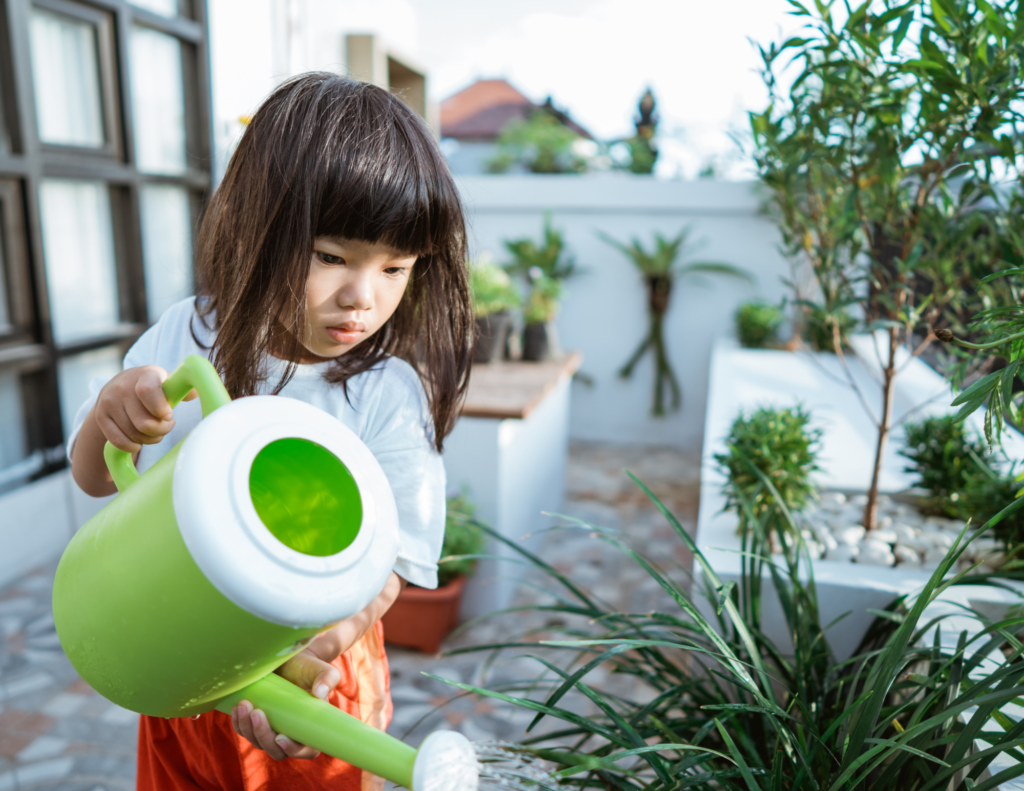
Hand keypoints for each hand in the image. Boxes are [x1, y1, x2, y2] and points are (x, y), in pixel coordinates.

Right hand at [93, 366, 196, 452]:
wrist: (119, 385)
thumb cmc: (153, 386)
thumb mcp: (167, 381)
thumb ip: (181, 388)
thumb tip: (196, 393)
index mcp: (145, 374)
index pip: (147, 391)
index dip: (160, 408)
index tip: (169, 416)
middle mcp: (122, 386)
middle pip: (143, 422)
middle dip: (161, 430)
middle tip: (167, 425)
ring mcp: (108, 402)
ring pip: (133, 434)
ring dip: (149, 439)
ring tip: (155, 431)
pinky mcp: (101, 417)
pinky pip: (118, 441)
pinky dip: (132, 446)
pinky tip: (140, 441)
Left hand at [230, 635, 342, 759]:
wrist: (289, 659)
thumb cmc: (307, 667)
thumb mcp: (320, 669)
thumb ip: (328, 678)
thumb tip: (320, 693)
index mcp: (311, 726)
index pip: (306, 749)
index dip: (293, 749)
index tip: (281, 737)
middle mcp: (292, 733)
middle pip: (276, 750)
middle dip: (263, 735)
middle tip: (256, 712)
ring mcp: (273, 730)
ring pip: (258, 742)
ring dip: (248, 729)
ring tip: (244, 705)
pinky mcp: (257, 723)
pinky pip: (246, 732)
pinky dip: (239, 723)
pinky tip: (238, 707)